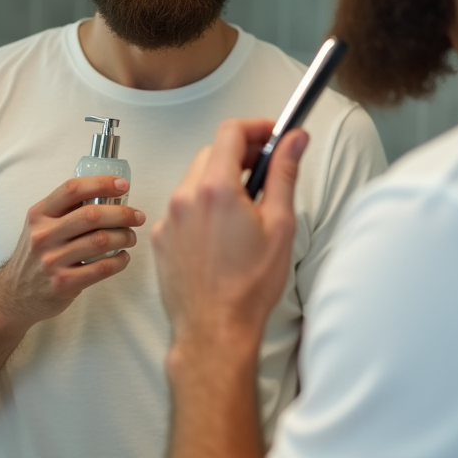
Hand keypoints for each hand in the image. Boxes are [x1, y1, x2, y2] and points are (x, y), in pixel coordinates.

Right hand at [0, 176, 143, 333]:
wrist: (14, 294)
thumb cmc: (36, 254)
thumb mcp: (40, 226)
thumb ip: (66, 210)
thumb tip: (108, 193)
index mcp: (39, 214)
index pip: (72, 189)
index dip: (102, 184)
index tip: (122, 185)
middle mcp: (43, 235)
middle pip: (92, 215)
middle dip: (123, 213)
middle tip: (137, 216)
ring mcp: (52, 261)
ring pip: (101, 240)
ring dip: (125, 236)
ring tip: (130, 237)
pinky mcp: (63, 284)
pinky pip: (102, 268)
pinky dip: (120, 260)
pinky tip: (122, 257)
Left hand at [152, 119, 308, 348]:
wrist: (215, 330)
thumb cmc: (247, 287)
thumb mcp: (280, 225)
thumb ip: (284, 174)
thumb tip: (293, 141)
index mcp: (216, 189)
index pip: (231, 132)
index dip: (256, 128)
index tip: (272, 135)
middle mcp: (186, 198)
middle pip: (213, 152)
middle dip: (241, 155)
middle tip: (265, 171)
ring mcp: (170, 218)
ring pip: (196, 179)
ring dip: (221, 181)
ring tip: (246, 208)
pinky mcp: (163, 237)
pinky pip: (183, 206)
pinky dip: (203, 207)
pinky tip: (223, 231)